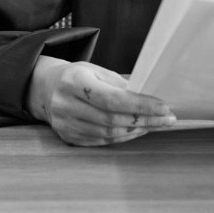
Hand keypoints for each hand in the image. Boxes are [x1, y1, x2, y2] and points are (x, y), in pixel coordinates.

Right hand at [27, 56, 174, 145]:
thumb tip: (150, 97)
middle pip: (112, 119)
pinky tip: (138, 130)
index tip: (163, 107)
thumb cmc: (77, 76)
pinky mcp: (68, 137)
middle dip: (144, 120)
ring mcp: (65, 124)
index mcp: (74, 81)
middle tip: (167, 118)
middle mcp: (66, 104)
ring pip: (108, 134)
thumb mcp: (96, 70)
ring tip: (157, 124)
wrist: (46, 89)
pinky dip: (123, 137)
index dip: (140, 105)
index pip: (112, 99)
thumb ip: (120, 84)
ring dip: (137, 130)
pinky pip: (102, 141)